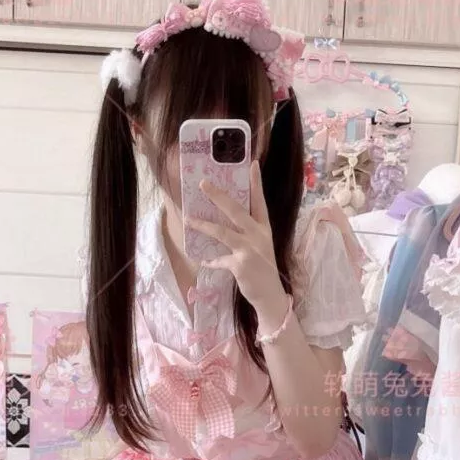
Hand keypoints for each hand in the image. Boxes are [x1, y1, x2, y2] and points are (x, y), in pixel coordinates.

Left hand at [186, 161, 288, 323]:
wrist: (270, 295)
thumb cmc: (263, 270)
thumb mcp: (260, 247)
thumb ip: (247, 234)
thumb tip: (225, 222)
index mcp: (264, 229)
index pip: (260, 201)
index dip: (256, 183)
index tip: (252, 164)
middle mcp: (258, 235)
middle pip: (236, 210)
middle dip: (218, 196)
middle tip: (203, 184)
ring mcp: (250, 249)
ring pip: (222, 232)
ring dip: (203, 225)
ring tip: (188, 219)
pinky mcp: (240, 265)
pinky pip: (219, 259)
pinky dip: (210, 260)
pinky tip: (203, 260)